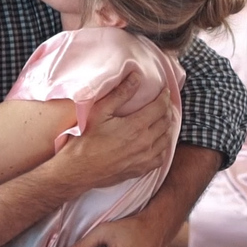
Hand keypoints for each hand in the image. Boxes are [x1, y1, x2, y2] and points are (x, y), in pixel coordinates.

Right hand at [57, 72, 172, 190]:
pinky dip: (163, 146)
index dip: (165, 97)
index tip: (165, 90)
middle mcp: (145, 142)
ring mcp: (144, 158)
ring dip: (167, 127)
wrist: (79, 169)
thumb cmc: (86, 139)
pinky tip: (158, 141)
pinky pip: (161, 157)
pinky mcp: (141, 169)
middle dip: (167, 109)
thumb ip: (120, 93)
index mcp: (136, 126)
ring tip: (163, 118)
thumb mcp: (100, 111)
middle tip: (164, 102)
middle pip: (166, 122)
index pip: (160, 107)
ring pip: (166, 139)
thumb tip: (136, 77)